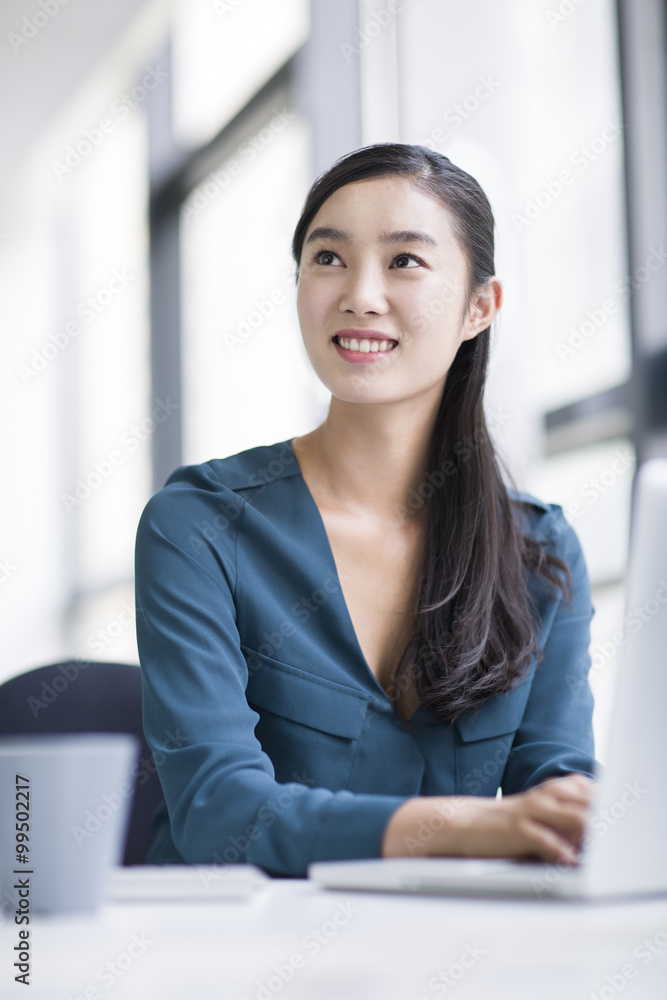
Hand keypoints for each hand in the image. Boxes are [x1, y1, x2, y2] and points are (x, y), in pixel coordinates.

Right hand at [382, 773, 593, 863]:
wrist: (463, 823)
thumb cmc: (505, 823)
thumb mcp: (537, 811)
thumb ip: (564, 815)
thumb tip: (592, 831)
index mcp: (551, 790)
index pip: (590, 789)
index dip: (602, 805)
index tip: (604, 822)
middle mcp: (545, 796)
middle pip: (588, 802)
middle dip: (602, 821)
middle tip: (604, 840)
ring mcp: (531, 812)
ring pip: (574, 817)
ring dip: (590, 835)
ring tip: (596, 852)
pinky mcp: (517, 830)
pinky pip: (546, 840)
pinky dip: (562, 852)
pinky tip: (569, 862)